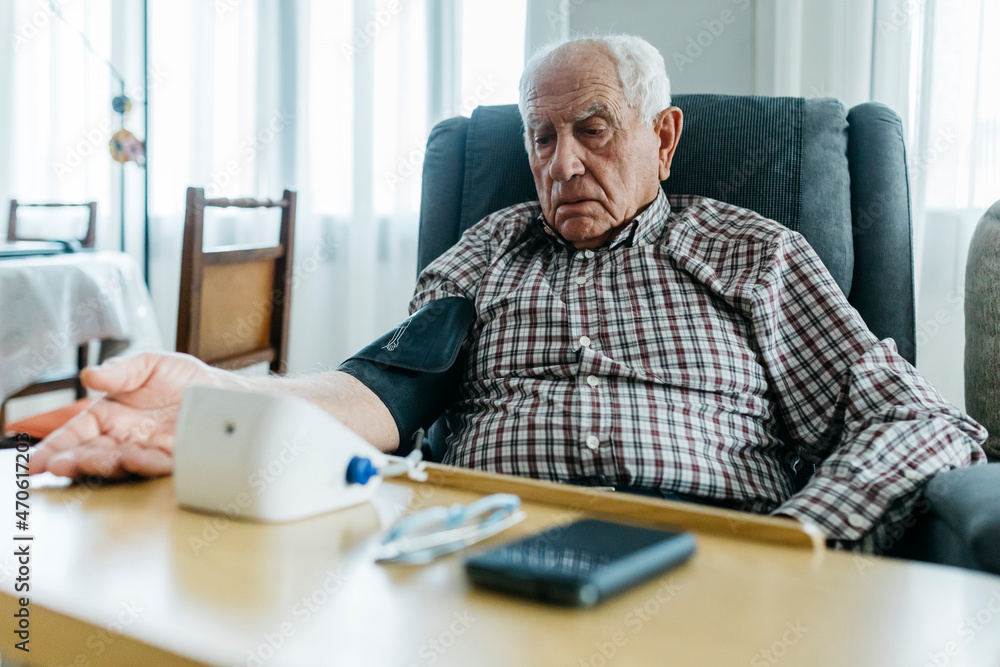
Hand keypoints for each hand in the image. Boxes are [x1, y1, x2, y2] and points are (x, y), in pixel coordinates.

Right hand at [29, 352, 221, 479]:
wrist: (223, 389)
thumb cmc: (184, 377)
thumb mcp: (149, 365)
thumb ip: (121, 371)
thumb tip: (91, 374)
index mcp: (111, 416)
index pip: (76, 434)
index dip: (55, 448)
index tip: (35, 463)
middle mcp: (126, 438)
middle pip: (93, 453)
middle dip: (75, 462)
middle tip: (60, 467)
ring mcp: (149, 449)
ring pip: (121, 463)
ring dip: (104, 465)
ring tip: (91, 462)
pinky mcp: (176, 456)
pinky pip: (158, 463)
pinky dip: (144, 463)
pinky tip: (133, 459)